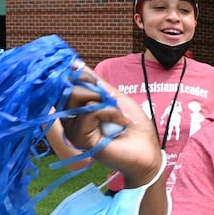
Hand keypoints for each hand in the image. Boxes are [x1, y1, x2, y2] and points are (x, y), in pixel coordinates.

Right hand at [58, 69, 162, 185]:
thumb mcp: (115, 98)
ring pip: (74, 98)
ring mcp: (73, 130)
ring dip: (102, 102)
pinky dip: (107, 113)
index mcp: (77, 108)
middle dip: (93, 89)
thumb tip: (74, 63)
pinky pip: (87, 114)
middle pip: (67, 88)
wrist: (147, 151)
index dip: (79, 75)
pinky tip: (119, 122)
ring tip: (117, 113)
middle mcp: (71, 119)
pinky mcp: (80, 139)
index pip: (66, 83)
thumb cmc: (134, 126)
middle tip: (111, 102)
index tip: (96, 82)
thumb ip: (95, 83)